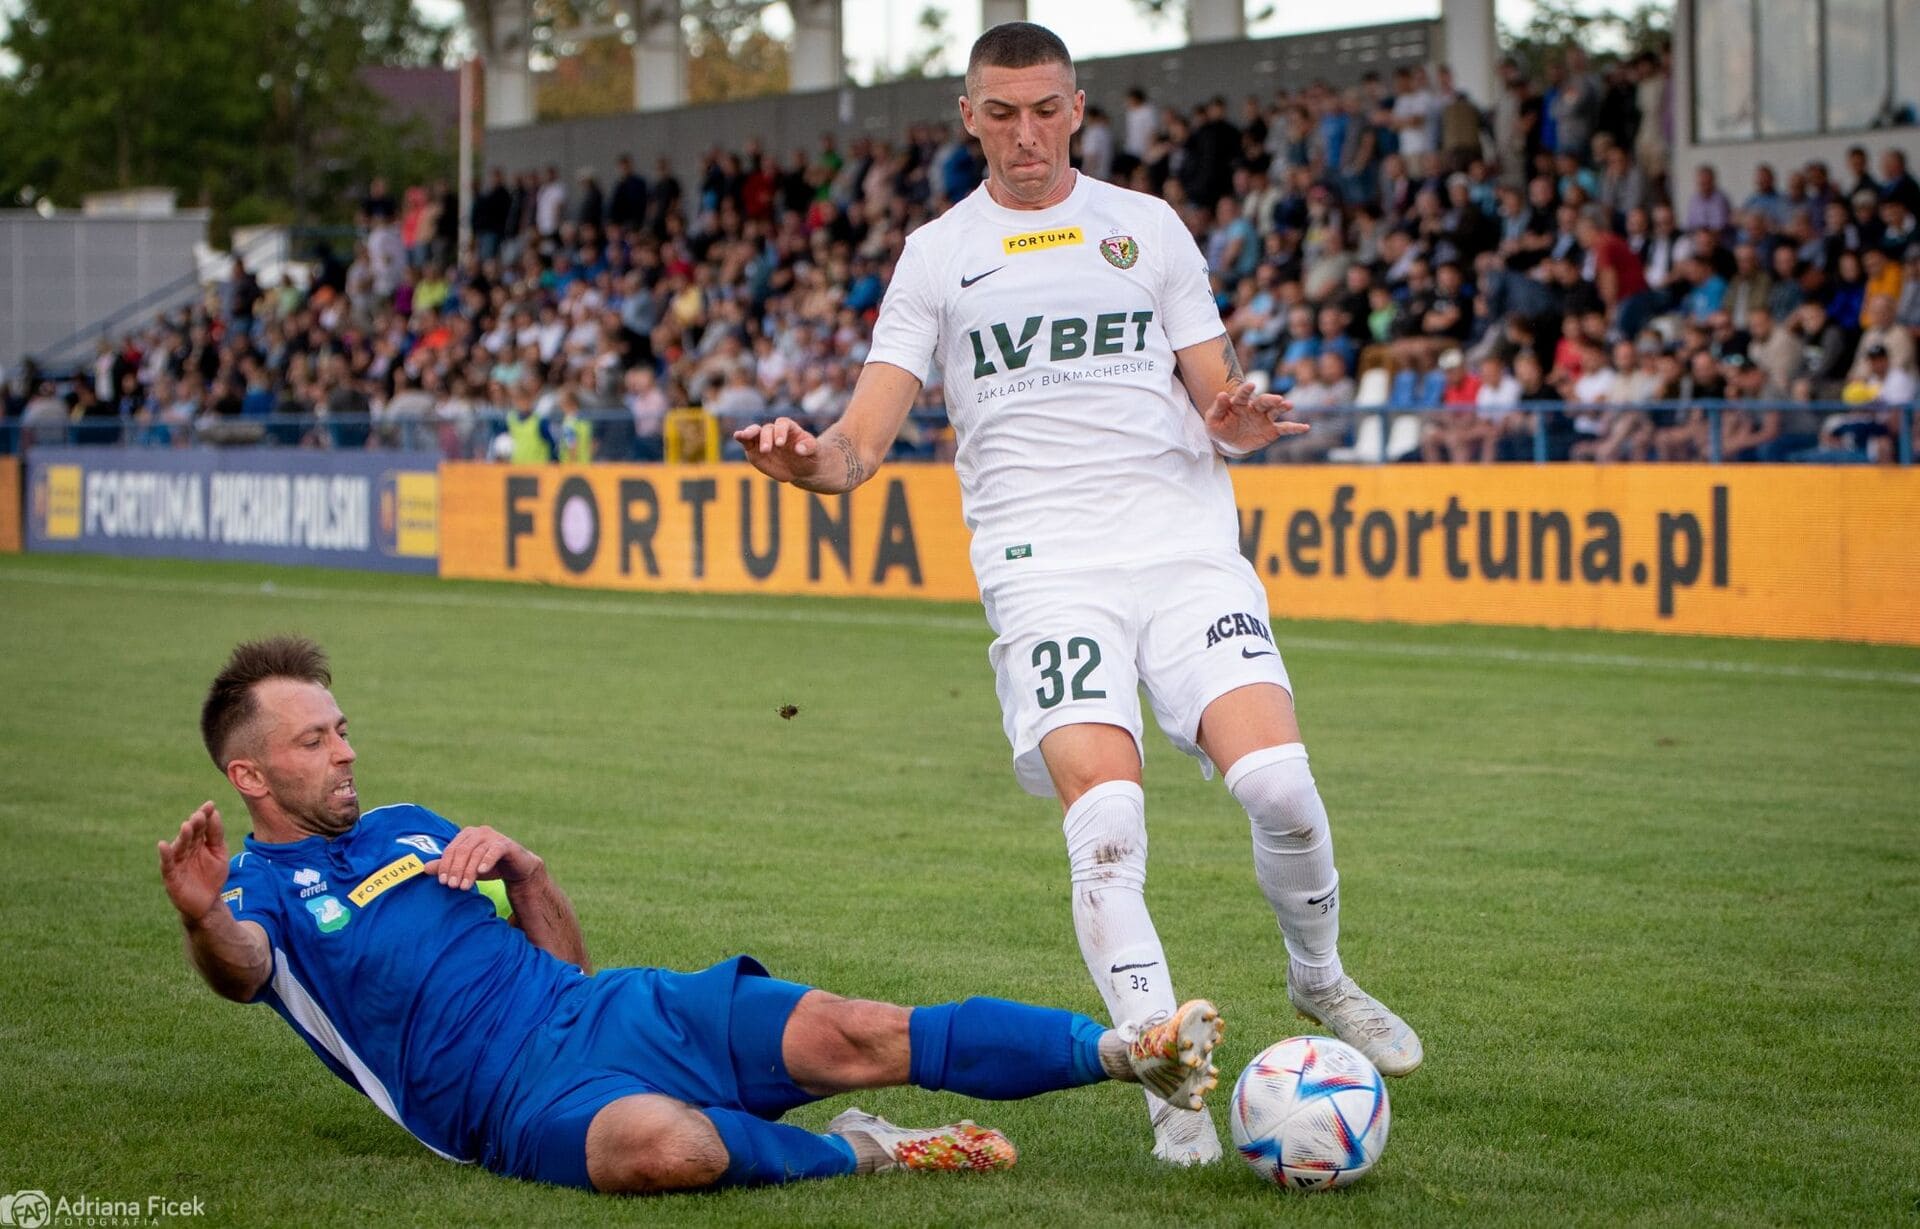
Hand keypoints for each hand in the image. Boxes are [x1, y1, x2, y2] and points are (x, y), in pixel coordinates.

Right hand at [159, 802, 231, 923]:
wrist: (208, 902)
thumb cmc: (213, 875)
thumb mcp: (219, 853)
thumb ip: (216, 834)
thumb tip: (215, 812)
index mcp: (198, 842)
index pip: (201, 826)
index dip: (204, 815)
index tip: (210, 804)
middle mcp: (186, 849)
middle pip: (190, 834)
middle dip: (195, 824)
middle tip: (200, 814)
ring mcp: (177, 862)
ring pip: (179, 846)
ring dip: (183, 836)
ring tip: (187, 825)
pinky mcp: (171, 876)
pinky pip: (166, 864)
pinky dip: (165, 854)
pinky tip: (163, 845)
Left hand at [422, 825, 541, 889]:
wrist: (517, 867)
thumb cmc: (489, 866)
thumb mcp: (466, 868)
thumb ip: (448, 866)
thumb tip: (424, 868)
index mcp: (466, 834)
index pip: (451, 849)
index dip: (445, 865)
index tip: (442, 881)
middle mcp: (479, 832)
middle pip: (462, 851)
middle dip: (456, 870)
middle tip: (453, 886)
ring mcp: (493, 836)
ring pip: (476, 853)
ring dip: (469, 871)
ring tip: (465, 886)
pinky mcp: (506, 844)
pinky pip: (494, 851)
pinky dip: (486, 860)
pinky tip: (481, 871)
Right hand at [732, 417, 823, 483]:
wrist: (802, 468)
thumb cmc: (809, 456)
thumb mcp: (815, 451)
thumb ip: (809, 447)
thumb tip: (799, 449)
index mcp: (789, 428)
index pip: (782, 424)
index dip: (780, 432)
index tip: (780, 443)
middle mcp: (774, 431)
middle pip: (767, 429)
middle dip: (766, 438)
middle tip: (767, 450)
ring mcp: (763, 440)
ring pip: (754, 432)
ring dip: (748, 433)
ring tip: (742, 436)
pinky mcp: (755, 450)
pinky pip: (747, 442)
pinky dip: (741, 438)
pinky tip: (737, 435)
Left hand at [1204, 382, 1309, 454]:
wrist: (1230, 441)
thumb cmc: (1220, 427)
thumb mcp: (1213, 421)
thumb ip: (1218, 408)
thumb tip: (1222, 394)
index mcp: (1239, 403)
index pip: (1243, 395)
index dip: (1247, 390)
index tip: (1251, 385)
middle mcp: (1254, 408)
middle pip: (1264, 401)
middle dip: (1270, 399)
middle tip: (1277, 399)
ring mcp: (1265, 418)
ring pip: (1275, 411)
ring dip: (1282, 407)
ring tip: (1289, 405)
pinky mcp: (1272, 430)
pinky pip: (1285, 428)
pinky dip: (1295, 428)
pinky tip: (1306, 427)